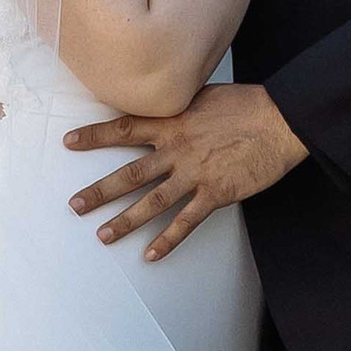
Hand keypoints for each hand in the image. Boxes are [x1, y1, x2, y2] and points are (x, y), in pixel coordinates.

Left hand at [64, 79, 307, 257]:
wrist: (281, 121)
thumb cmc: (248, 104)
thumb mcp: (204, 95)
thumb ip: (179, 106)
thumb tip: (164, 103)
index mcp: (173, 123)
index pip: (125, 129)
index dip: (95, 136)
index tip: (69, 142)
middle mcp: (177, 150)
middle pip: (129, 174)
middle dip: (99, 191)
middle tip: (74, 206)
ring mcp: (195, 174)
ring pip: (152, 202)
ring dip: (125, 221)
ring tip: (103, 236)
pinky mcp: (216, 194)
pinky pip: (186, 222)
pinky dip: (168, 240)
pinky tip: (151, 255)